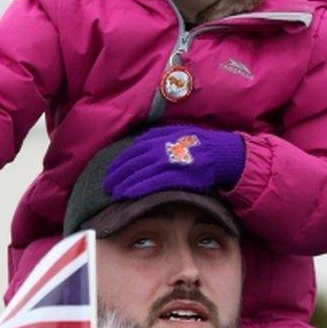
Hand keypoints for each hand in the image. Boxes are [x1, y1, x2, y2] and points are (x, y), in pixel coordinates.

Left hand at [104, 125, 244, 200]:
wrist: (220, 153)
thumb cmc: (198, 144)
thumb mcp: (175, 132)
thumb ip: (156, 137)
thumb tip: (138, 143)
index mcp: (156, 137)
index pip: (130, 152)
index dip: (118, 164)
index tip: (109, 173)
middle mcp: (158, 148)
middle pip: (130, 163)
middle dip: (116, 176)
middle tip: (106, 187)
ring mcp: (166, 161)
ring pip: (137, 173)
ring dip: (123, 184)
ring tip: (114, 194)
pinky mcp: (174, 174)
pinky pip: (151, 182)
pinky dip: (137, 188)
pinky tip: (128, 195)